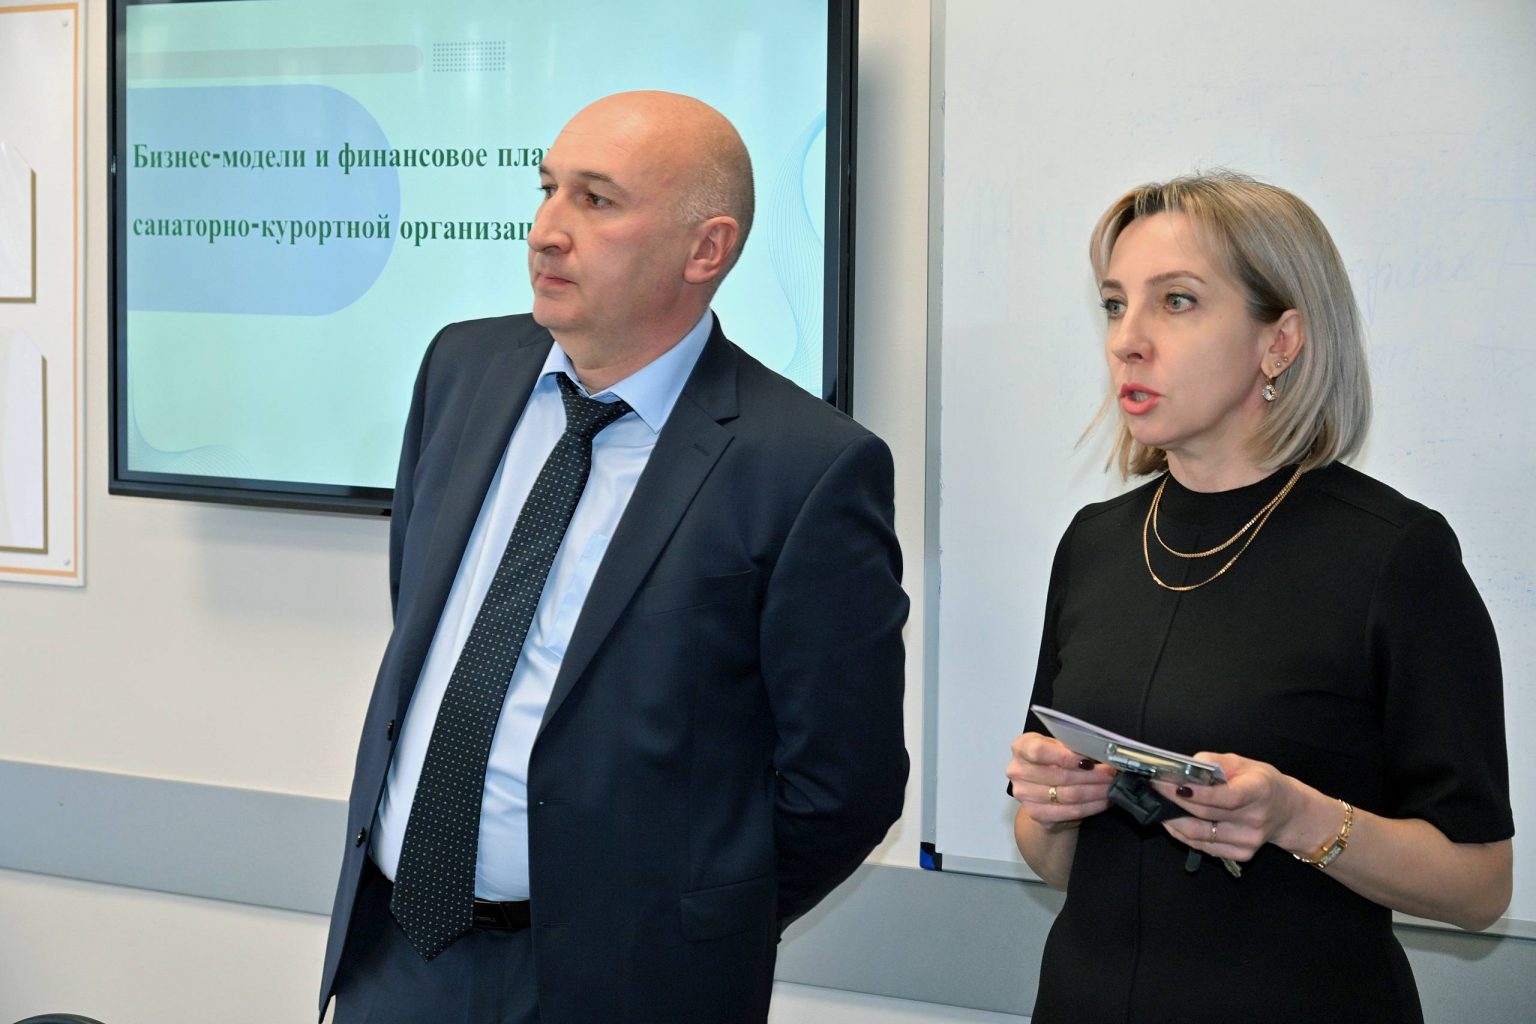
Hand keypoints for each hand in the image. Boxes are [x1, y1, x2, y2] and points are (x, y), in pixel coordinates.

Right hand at [1007, 732, 1114, 830]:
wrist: (1042, 788)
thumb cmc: (1053, 761)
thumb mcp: (1059, 745)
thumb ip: (1072, 746)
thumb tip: (1099, 752)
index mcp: (1021, 747)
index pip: (1040, 751)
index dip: (1066, 757)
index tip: (1088, 760)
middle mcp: (1018, 771)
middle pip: (1059, 775)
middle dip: (1092, 775)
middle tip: (1111, 774)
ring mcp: (1025, 794)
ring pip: (1068, 795)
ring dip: (1095, 792)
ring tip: (1111, 787)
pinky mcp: (1037, 813)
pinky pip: (1070, 811)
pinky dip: (1091, 806)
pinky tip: (1104, 801)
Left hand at [1152, 752, 1302, 862]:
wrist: (1287, 812)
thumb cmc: (1261, 783)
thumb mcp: (1243, 763)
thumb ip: (1215, 762)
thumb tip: (1187, 766)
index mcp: (1259, 792)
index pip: (1227, 797)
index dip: (1198, 793)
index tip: (1171, 784)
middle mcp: (1255, 820)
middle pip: (1206, 815)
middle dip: (1174, 801)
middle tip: (1154, 788)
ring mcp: (1248, 841)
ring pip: (1200, 835)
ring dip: (1172, 820)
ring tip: (1157, 805)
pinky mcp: (1241, 855)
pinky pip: (1203, 847)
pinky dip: (1182, 834)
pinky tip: (1172, 821)